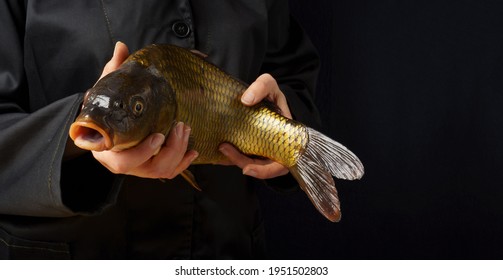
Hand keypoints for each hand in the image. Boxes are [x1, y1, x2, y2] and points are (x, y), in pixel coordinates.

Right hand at [91, 42, 197, 177]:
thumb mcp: (106, 91)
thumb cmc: (106, 110)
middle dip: (170, 150)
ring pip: (162, 171)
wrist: (105, 125)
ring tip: (186, 130)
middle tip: (180, 127)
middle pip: (149, 169)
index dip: (143, 152)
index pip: (124, 161)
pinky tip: (193, 151)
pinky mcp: (151, 167)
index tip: (158, 135)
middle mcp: (123, 163)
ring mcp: (139, 168)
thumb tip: (122, 47)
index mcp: (108, 149)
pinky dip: (183, 164)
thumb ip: (114, 71)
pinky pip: (170, 172)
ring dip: (178, 153)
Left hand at [219, 74, 290, 178]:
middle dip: (243, 163)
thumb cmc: (271, 94)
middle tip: (225, 151)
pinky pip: (240, 158)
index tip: (247, 169)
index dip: (265, 171)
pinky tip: (216, 153)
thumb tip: (246, 100)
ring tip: (221, 148)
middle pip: (262, 168)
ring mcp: (261, 150)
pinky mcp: (249, 148)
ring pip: (249, 164)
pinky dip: (229, 158)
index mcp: (286, 140)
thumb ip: (262, 87)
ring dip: (234, 160)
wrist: (261, 96)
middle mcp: (274, 149)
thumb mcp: (270, 85)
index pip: (279, 164)